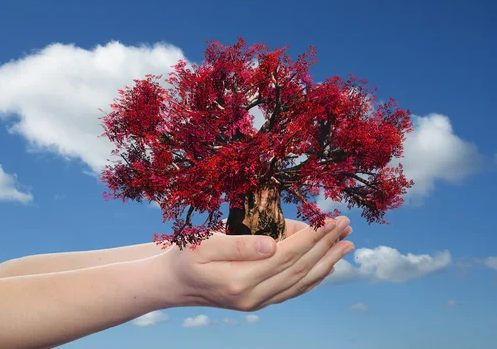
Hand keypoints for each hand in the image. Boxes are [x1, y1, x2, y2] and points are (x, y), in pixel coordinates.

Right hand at [161, 217, 353, 311]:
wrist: (174, 284)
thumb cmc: (185, 256)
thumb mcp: (205, 244)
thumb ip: (239, 244)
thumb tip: (274, 244)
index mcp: (240, 280)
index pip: (287, 255)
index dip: (312, 236)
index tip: (330, 218)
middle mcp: (253, 296)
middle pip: (300, 268)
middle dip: (326, 245)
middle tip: (346, 225)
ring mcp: (258, 302)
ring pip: (301, 282)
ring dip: (327, 262)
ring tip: (347, 244)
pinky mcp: (259, 302)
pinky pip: (293, 290)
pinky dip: (313, 277)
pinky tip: (327, 266)